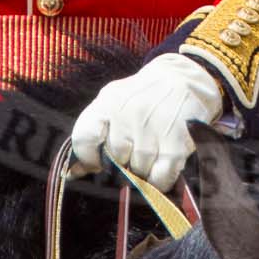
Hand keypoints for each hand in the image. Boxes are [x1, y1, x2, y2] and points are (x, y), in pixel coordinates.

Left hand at [69, 52, 225, 188]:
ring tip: (152, 151)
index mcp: (108, 102)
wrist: (185, 78)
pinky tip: (163, 163)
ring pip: (138, 172)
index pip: (84, 139)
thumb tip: (73, 174)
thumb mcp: (114, 103)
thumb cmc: (143, 96)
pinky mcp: (176, 143)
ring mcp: (152, 129)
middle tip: (135, 150)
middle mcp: (128, 114)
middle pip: (114, 160)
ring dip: (144, 170)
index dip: (88, 158)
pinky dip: (160, 179)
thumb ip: (93, 135)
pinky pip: (159, 179)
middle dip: (123, 162)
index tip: (99, 161)